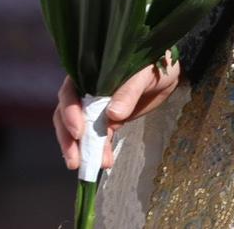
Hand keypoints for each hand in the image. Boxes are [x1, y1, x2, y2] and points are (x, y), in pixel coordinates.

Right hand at [53, 58, 182, 172]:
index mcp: (89, 73)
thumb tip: (113, 115)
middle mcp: (86, 91)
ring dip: (82, 149)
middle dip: (68, 139)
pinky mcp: (107, 121)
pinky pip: (97, 138)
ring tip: (88, 167)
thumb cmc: (153, 65)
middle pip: (66, 115)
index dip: (69, 112)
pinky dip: (98, 151)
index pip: (69, 93)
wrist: (167, 75)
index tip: (78, 131)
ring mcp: (95, 108)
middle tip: (75, 160)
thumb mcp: (143, 75)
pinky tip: (105, 161)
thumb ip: (128, 92)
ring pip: (79, 130)